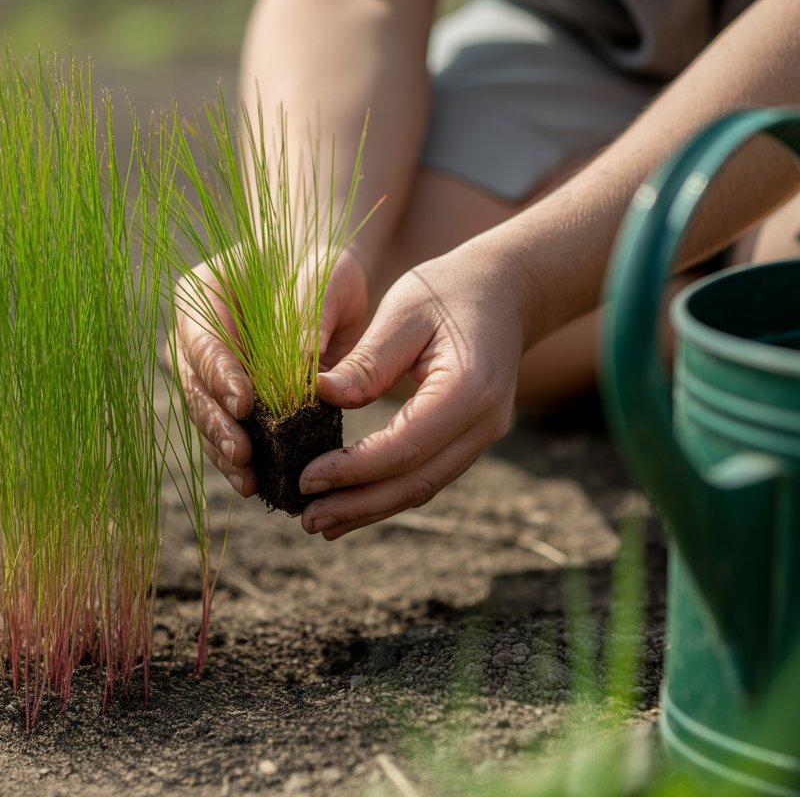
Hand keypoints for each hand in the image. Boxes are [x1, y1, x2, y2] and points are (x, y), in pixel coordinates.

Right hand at [172, 248, 369, 495]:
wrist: (324, 281)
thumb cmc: (320, 269)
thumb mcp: (321, 280)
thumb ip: (308, 317)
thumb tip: (305, 370)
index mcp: (201, 294)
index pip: (203, 339)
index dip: (220, 375)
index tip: (245, 405)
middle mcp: (194, 336)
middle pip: (196, 385)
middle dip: (218, 423)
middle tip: (243, 453)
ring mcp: (207, 371)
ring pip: (207, 416)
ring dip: (225, 450)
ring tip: (248, 479)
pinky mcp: (229, 399)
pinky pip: (228, 431)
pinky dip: (241, 458)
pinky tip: (256, 482)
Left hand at [299, 247, 526, 539]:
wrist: (506, 290)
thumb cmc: (448, 290)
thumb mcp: (402, 312)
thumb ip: (367, 360)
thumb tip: (319, 395)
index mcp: (469, 388)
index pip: (405, 446)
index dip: (353, 470)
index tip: (306, 479)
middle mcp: (484, 423)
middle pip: (415, 482)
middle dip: (357, 505)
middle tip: (306, 519)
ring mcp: (482, 436)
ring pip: (421, 488)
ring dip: (369, 510)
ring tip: (319, 523)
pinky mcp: (469, 440)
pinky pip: (426, 476)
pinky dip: (386, 494)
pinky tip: (350, 505)